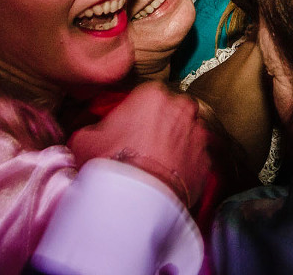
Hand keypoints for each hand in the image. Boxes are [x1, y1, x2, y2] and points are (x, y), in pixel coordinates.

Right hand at [68, 81, 212, 208]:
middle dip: (165, 123)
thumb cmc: (111, 162)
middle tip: (147, 143)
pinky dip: (187, 165)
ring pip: (189, 133)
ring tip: (159, 163)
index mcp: (153, 93)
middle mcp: (181, 108)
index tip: (132, 127)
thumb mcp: (85, 140)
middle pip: (174, 110)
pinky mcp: (207, 160)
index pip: (149, 95)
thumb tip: (91, 135)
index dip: (140, 112)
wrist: (137, 198)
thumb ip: (92, 130)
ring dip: (178, 143)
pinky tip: (170, 178)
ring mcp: (198, 134)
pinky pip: (197, 159)